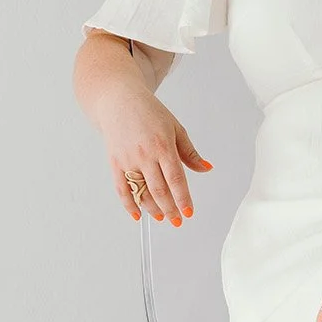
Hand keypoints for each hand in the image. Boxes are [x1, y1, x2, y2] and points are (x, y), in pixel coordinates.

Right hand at [101, 92, 211, 223]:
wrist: (119, 100)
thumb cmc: (149, 113)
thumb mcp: (175, 128)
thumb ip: (189, 152)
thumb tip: (206, 168)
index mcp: (163, 145)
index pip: (176, 178)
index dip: (183, 198)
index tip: (189, 212)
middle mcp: (145, 154)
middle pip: (159, 189)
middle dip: (170, 209)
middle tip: (177, 220)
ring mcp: (128, 159)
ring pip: (141, 192)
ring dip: (152, 209)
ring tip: (162, 217)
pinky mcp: (115, 162)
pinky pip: (121, 189)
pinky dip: (129, 204)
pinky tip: (137, 215)